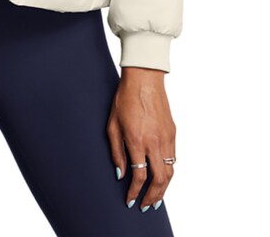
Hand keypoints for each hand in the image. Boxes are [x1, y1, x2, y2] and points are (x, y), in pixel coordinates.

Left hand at [106, 66, 175, 211]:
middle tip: (146, 207)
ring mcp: (166, 138)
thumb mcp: (112, 125)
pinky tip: (162, 177)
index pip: (139, 176)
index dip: (135, 193)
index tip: (130, 201)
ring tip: (156, 199)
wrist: (144, 79)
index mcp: (137, 141)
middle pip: (159, 180)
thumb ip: (116, 151)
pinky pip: (173, 159)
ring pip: (170, 172)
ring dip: (164, 189)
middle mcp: (154, 142)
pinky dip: (169, 172)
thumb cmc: (124, 99)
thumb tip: (120, 174)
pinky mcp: (173, 132)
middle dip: (153, 197)